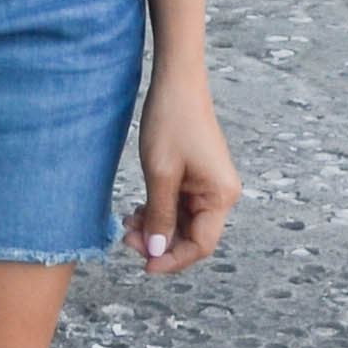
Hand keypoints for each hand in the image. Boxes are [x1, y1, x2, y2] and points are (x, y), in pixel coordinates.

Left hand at [129, 63, 236, 271]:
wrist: (176, 82)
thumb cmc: (171, 122)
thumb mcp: (160, 174)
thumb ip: (159, 216)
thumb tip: (157, 252)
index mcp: (220, 196)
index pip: (201, 244)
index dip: (173, 260)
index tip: (144, 265)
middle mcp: (221, 194)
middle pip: (192, 236)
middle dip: (159, 242)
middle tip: (126, 239)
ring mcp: (210, 185)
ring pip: (183, 222)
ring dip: (156, 228)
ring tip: (127, 223)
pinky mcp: (197, 177)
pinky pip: (179, 206)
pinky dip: (158, 212)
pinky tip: (137, 210)